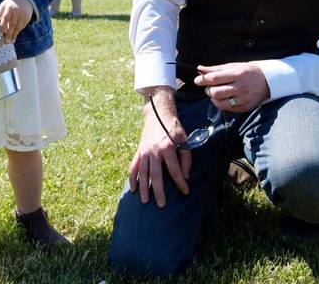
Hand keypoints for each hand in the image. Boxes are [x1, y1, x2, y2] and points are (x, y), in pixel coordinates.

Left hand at [0, 0, 32, 42]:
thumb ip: (0, 14)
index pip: (5, 19)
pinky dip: (18, 31)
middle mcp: (17, 12)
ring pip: (18, 27)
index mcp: (10, 8)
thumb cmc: (11, 4)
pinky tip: (14, 36)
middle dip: (9, 34)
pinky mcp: (27, 18)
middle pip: (12, 25)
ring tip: (11, 41)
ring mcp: (23, 15)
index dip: (2, 27)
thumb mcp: (4, 5)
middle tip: (6, 41)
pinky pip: (22, 26)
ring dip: (14, 35)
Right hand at [128, 89, 190, 206]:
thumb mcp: (185, 140)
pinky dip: (132, 178)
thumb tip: (185, 176)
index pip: (175, 170)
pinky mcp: (138, 151)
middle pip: (156, 176)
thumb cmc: (174, 128)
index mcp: (168, 148)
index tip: (185, 192)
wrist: (158, 114)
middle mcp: (154, 151)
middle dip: (159, 192)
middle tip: (162, 205)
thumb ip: (186, 158)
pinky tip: (133, 189)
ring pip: (143, 174)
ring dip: (144, 188)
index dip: (180, 182)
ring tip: (145, 202)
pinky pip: (133, 167)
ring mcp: (144, 152)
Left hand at [193, 62, 269, 111]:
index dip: (203, 79)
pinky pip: (227, 108)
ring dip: (213, 97)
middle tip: (210, 87)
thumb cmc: (249, 71)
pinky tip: (224, 98)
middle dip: (208, 89)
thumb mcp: (234, 66)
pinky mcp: (245, 107)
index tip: (197, 80)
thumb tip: (200, 69)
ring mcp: (244, 98)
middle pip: (215, 92)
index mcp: (238, 73)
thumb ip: (217, 68)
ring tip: (216, 92)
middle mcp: (241, 87)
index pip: (215, 78)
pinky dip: (221, 103)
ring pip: (219, 102)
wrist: (269, 81)